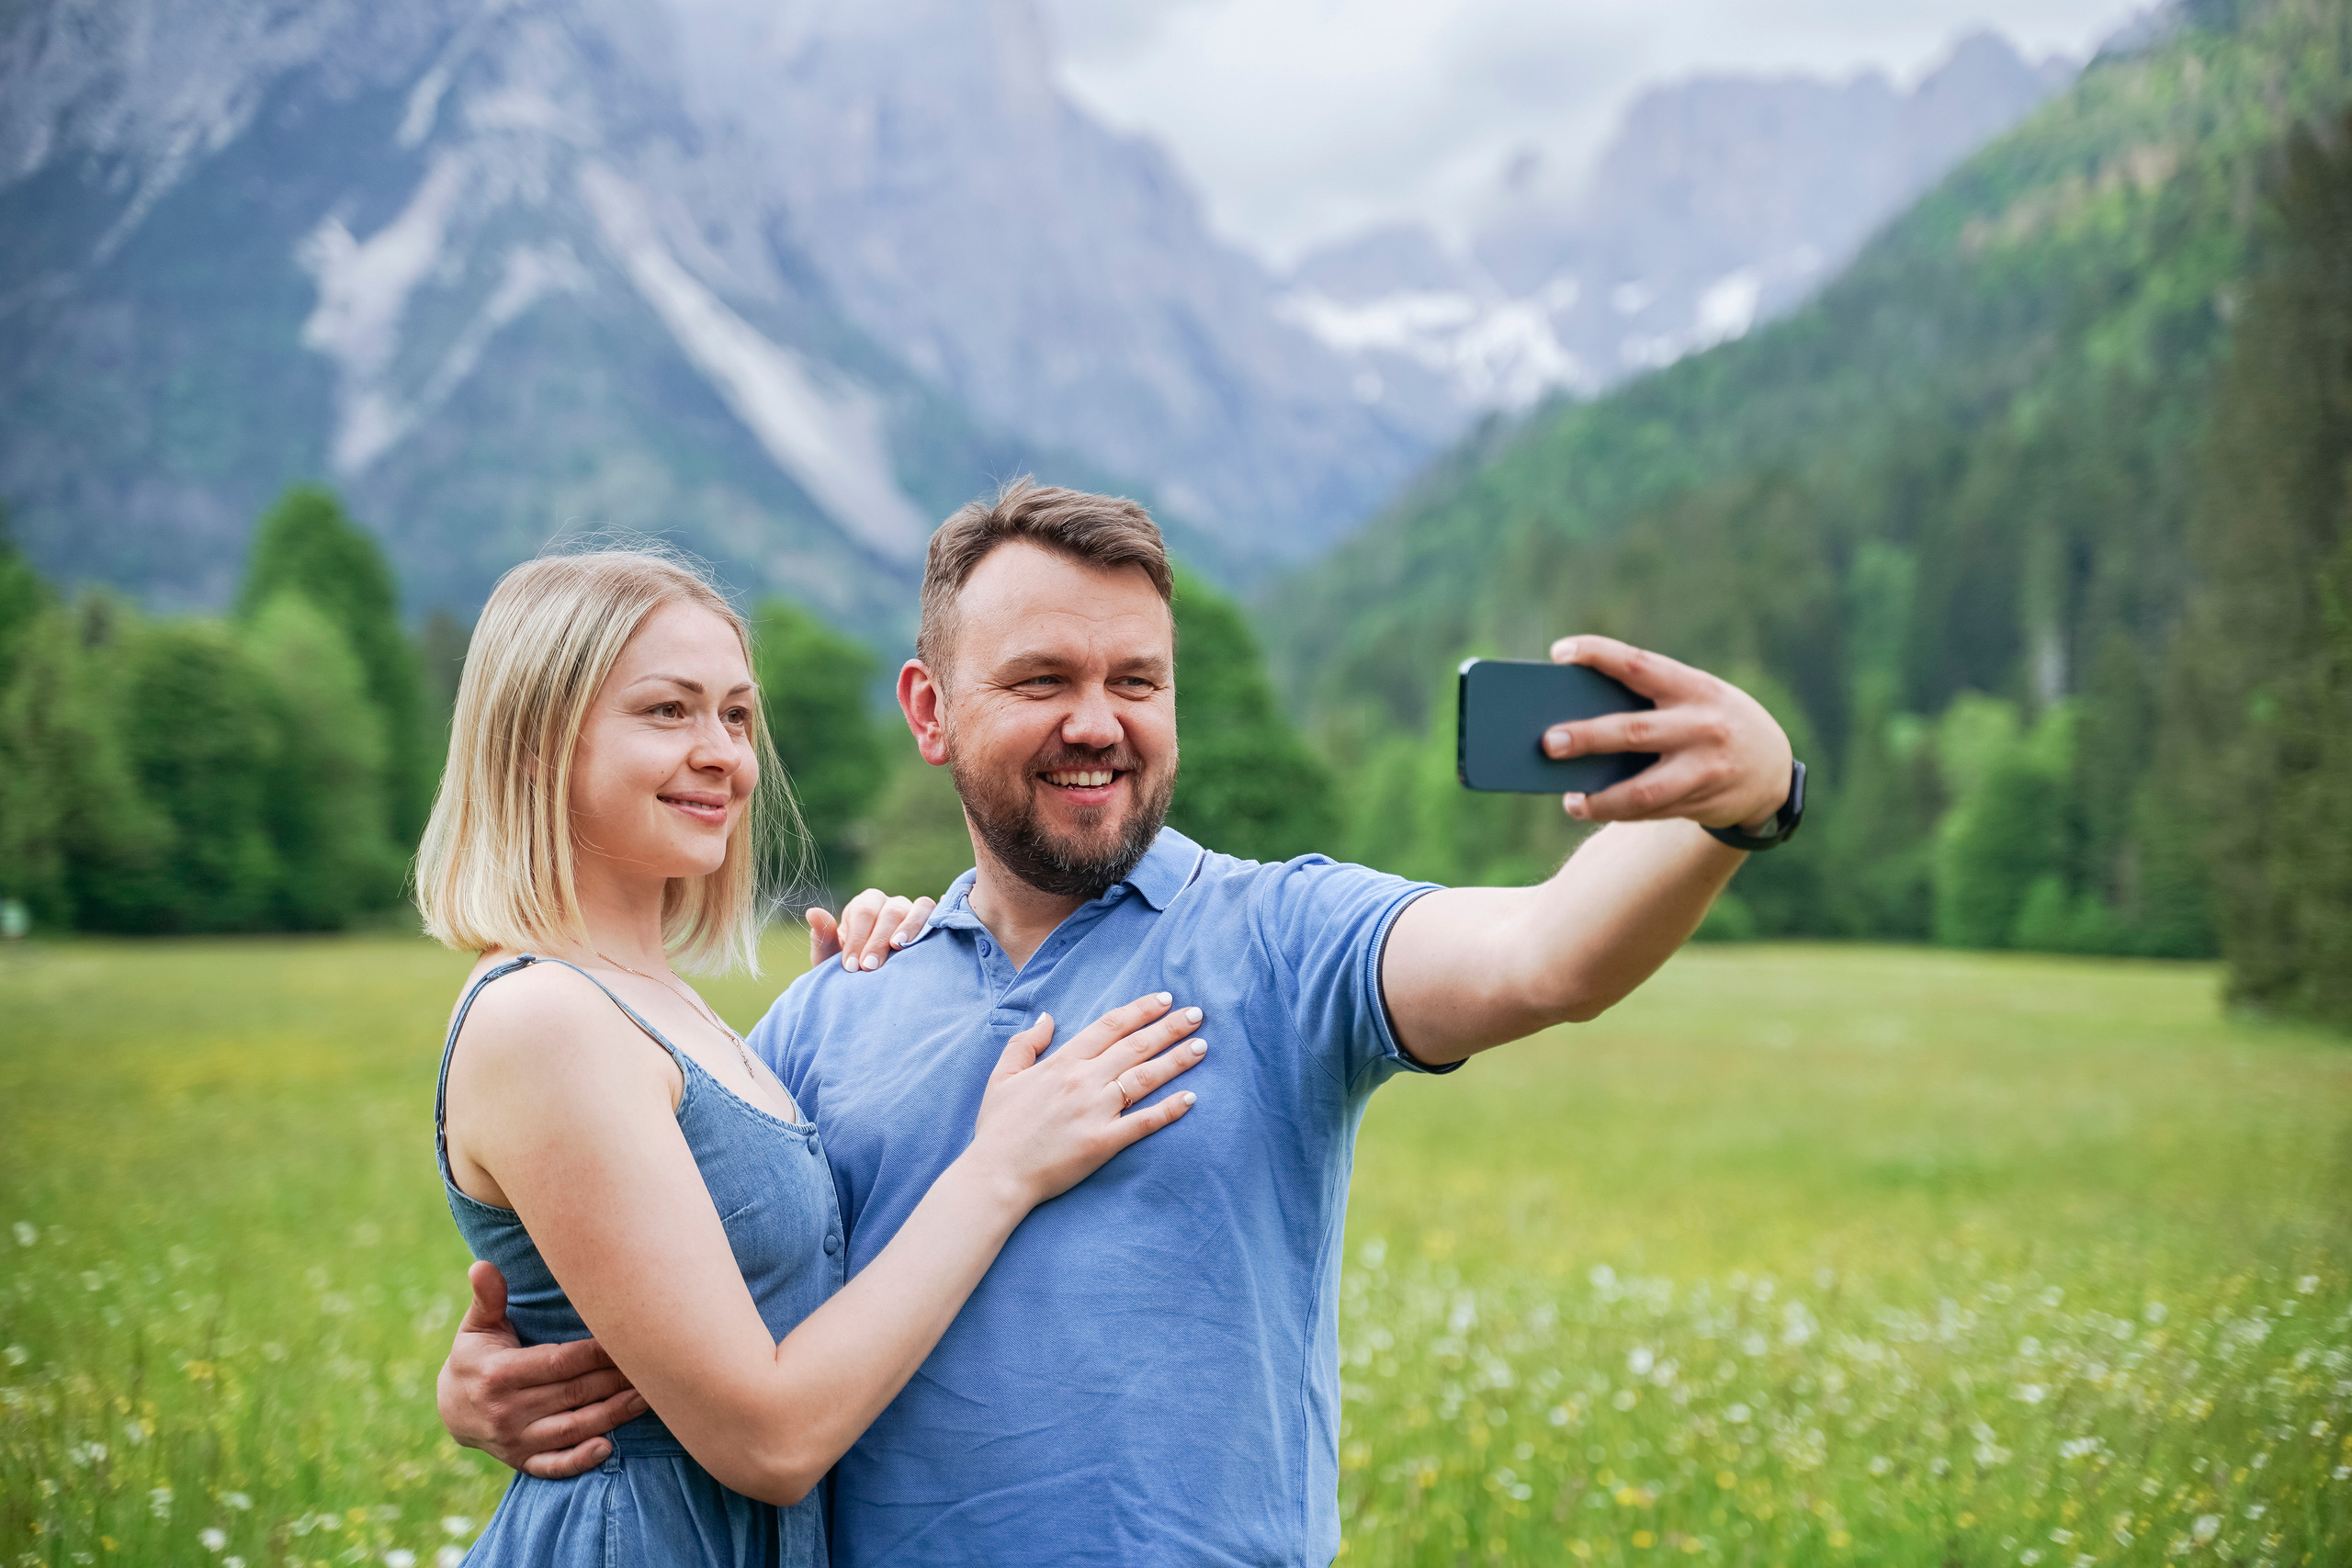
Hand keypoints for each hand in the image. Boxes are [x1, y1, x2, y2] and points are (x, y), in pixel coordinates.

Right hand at [436, 1260, 648, 1477]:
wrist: (451, 1409)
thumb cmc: (476, 1357)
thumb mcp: (478, 1327)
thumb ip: (488, 1298)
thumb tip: (482, 1265)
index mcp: (499, 1373)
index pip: (560, 1362)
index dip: (597, 1352)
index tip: (628, 1337)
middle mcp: (507, 1410)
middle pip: (574, 1394)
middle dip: (616, 1379)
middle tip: (653, 1365)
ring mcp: (514, 1440)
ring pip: (573, 1428)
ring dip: (613, 1415)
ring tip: (648, 1397)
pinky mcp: (521, 1461)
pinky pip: (554, 1465)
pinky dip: (580, 1461)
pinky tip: (608, 1449)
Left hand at [807, 888, 937, 972]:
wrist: (871, 985)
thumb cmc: (850, 968)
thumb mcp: (830, 957)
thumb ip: (823, 936)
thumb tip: (812, 912)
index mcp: (865, 906)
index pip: (863, 912)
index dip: (857, 938)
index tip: (850, 966)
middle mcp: (890, 904)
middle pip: (890, 911)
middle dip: (878, 939)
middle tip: (869, 967)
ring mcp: (913, 912)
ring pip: (917, 907)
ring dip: (910, 926)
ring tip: (899, 947)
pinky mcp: (932, 923)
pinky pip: (936, 914)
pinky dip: (933, 922)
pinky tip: (928, 938)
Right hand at [967, 994, 1204, 1206]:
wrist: (997, 1174)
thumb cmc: (998, 1127)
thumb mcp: (1002, 1076)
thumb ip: (1025, 1043)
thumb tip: (1048, 1018)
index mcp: (1062, 1062)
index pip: (1110, 1026)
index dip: (1140, 1010)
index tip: (1164, 999)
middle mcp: (1083, 1081)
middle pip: (1136, 1046)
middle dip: (1169, 1028)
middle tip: (1197, 1014)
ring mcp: (1096, 1111)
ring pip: (1145, 1078)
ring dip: (1176, 1060)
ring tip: (1202, 1047)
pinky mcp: (1104, 1142)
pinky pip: (1143, 1122)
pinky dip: (1169, 1109)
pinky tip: (1190, 1098)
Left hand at [1541, 636, 1793, 831]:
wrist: (1773, 768)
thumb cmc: (1711, 722)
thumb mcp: (1696, 699)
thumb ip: (1651, 703)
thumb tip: (1578, 716)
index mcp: (1695, 688)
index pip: (1639, 665)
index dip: (1599, 655)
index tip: (1560, 652)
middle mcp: (1702, 726)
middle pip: (1634, 732)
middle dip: (1588, 737)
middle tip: (1548, 742)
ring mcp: (1705, 768)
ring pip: (1642, 790)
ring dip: (1600, 798)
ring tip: (1569, 799)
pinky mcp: (1703, 802)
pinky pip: (1651, 812)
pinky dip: (1616, 811)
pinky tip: (1588, 806)